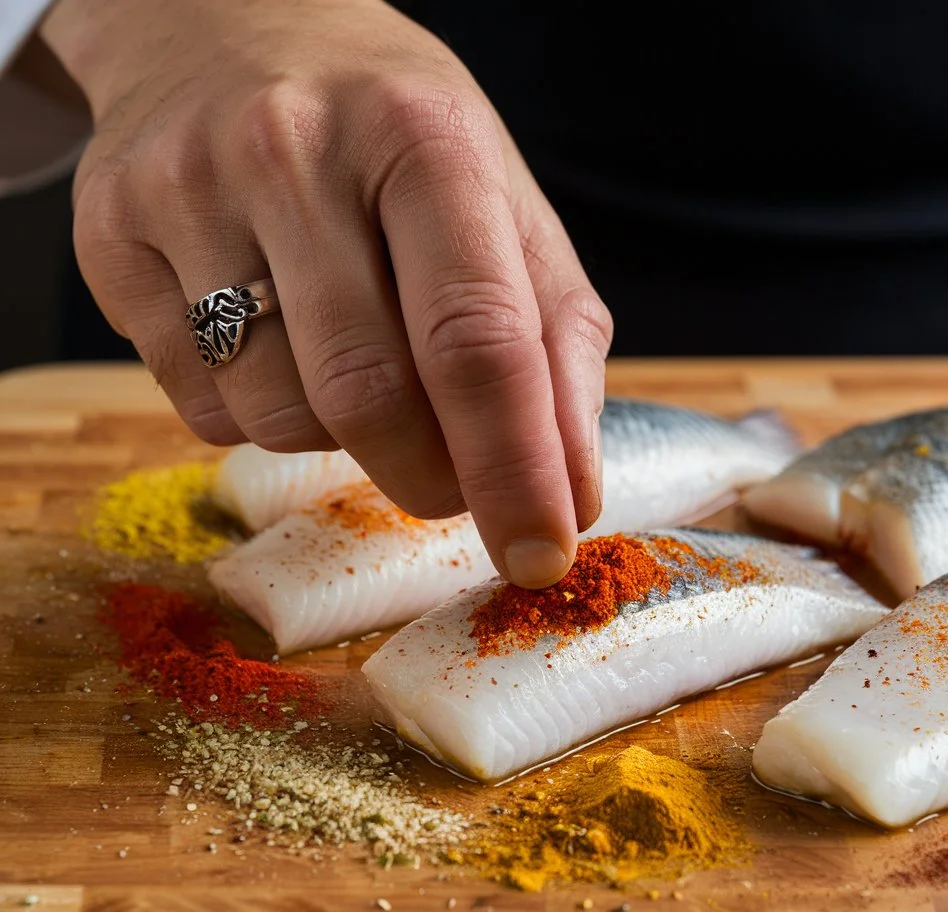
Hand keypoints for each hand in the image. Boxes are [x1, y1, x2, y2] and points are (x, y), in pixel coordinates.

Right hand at [41, 0, 611, 586]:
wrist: (226, 30)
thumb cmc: (391, 138)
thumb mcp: (501, 208)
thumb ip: (554, 346)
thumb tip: (571, 492)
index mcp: (421, 137)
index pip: (476, 339)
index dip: (514, 469)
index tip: (539, 556)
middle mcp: (291, 153)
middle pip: (368, 397)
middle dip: (428, 478)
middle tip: (450, 482)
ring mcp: (184, 193)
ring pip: (277, 418)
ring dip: (340, 442)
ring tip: (352, 364)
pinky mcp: (110, 244)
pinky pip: (203, 409)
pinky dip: (262, 415)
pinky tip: (276, 346)